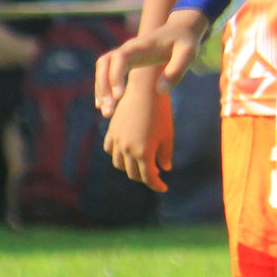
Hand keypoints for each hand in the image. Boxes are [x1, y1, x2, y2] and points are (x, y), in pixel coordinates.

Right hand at [94, 8, 205, 113]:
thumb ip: (176, 71)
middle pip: (104, 63)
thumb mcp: (188, 54)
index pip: (120, 57)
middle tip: (108, 109)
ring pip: (102, 68)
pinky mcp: (126, 61)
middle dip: (103, 86)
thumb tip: (160, 91)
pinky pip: (107, 72)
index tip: (119, 96)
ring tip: (106, 112)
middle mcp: (129, 48)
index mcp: (142, 46)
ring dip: (101, 89)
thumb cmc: (185, 42)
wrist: (181, 29)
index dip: (115, 75)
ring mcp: (125, 54)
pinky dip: (103, 87)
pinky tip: (104, 105)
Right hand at [104, 71, 174, 191]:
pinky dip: (117, 155)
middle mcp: (127, 149)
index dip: (157, 185)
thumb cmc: (161, 112)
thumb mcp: (167, 134)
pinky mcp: (112, 130)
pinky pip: (109, 149)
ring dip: (129, 168)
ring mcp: (117, 140)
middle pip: (133, 173)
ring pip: (119, 164)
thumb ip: (165, 154)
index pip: (148, 177)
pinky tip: (126, 152)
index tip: (164, 187)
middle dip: (145, 177)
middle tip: (154, 174)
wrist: (145, 89)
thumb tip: (165, 168)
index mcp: (143, 152)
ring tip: (140, 164)